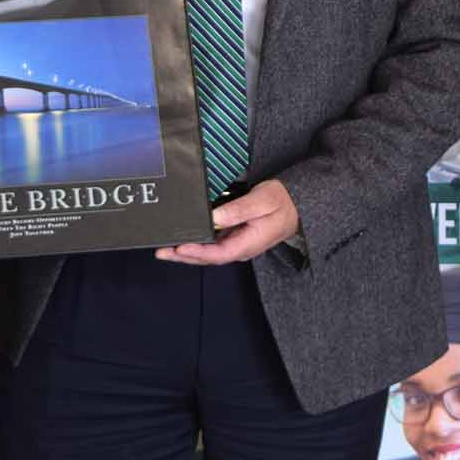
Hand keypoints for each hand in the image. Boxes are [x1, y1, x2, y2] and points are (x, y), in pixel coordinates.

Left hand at [157, 178, 299, 265]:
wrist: (297, 206)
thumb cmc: (282, 202)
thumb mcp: (263, 201)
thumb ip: (238, 210)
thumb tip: (214, 216)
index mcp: (248, 244)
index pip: (218, 253)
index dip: (197, 253)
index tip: (180, 248)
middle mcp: (241, 248)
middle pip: (209, 258)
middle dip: (184, 256)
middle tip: (162, 251)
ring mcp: (238, 244)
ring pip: (209, 253)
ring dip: (188, 252)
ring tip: (167, 248)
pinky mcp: (235, 238)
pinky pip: (213, 245)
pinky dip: (198, 244)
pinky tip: (186, 239)